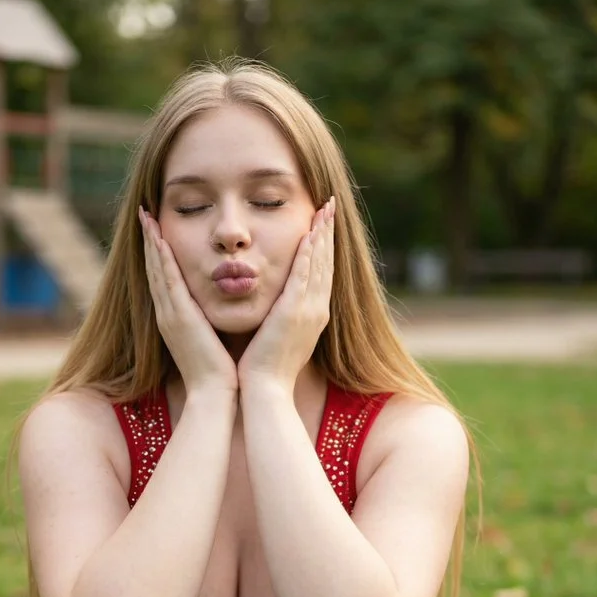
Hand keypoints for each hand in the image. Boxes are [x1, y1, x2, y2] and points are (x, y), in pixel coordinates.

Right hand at [139, 208, 238, 396]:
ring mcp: (170, 315)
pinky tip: (158, 238)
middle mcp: (167, 314)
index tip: (156, 231)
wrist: (214, 394)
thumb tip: (215, 311)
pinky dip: (161, 258)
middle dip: (149, 242)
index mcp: (175, 320)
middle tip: (144, 215)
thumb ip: (209, 323)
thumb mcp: (211, 341)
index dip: (157, 255)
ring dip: (151, 242)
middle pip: (154, 270)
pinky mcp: (178, 316)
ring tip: (146, 217)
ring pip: (156, 270)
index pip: (164, 280)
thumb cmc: (219, 373)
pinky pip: (167, 280)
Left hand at [237, 198, 334, 393]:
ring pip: (319, 265)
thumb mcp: (278, 336)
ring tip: (325, 209)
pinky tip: (309, 234)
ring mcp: (308, 311)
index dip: (324, 246)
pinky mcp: (294, 313)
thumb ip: (282, 317)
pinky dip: (308, 254)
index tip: (323, 223)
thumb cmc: (265, 368)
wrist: (265, 391)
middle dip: (328, 232)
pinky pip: (303, 277)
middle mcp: (317, 310)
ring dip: (322, 235)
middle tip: (330, 205)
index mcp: (313, 315)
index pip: (321, 272)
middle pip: (326, 262)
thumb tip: (277, 305)